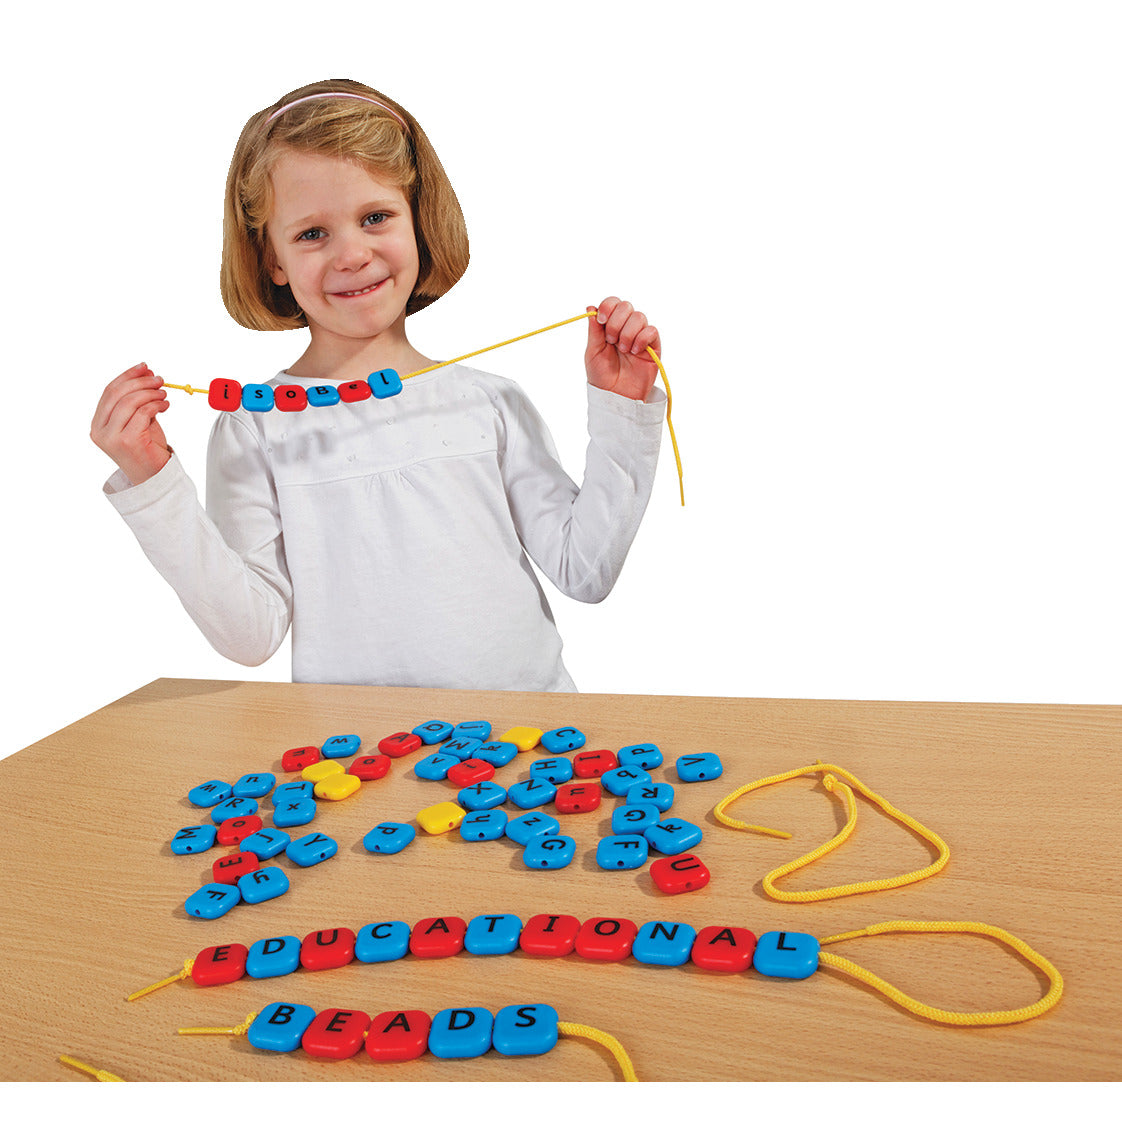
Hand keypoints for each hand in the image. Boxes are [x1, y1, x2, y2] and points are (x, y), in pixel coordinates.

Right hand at [91, 363, 172, 485]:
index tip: (144, 367)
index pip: (109, 392)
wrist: (154, 478)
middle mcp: (100, 431)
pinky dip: (155, 405)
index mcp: (98, 424)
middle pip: (118, 394)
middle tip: (159, 379)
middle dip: (140, 382)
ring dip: (150, 393)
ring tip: (163, 394)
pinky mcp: (127, 442)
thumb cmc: (147, 449)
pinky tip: (164, 405)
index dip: (127, 376)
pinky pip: (142, 413)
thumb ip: (137, 401)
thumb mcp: (138, 420)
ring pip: (130, 402)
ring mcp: (111, 437)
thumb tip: (145, 373)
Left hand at [585, 297, 661, 400]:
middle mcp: (625, 328)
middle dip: (616, 322)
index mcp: (609, 326)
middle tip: (611, 340)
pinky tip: (635, 352)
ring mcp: (640, 336)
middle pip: (626, 306)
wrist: (615, 396)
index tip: (600, 320)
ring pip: (639, 317)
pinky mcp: (653, 346)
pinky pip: (651, 330)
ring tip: (623, 350)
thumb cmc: (602, 376)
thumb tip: (590, 307)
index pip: (612, 303)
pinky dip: (641, 339)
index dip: (607, 307)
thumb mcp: (592, 352)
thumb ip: (594, 330)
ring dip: (627, 333)